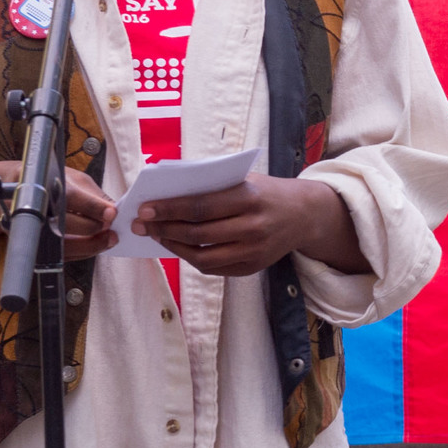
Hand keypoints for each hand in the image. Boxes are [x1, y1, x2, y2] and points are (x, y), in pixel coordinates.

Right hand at [0, 160, 116, 261]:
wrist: (17, 191)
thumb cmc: (51, 182)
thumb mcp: (75, 180)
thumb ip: (94, 195)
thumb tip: (113, 211)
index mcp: (44, 185)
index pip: (70, 198)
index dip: (93, 207)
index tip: (112, 214)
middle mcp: (34, 208)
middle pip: (66, 224)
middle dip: (93, 228)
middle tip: (111, 226)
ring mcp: (31, 229)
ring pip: (62, 246)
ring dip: (91, 245)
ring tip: (108, 239)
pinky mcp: (33, 246)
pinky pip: (61, 255)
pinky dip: (82, 252)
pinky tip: (95, 244)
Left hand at [133, 174, 367, 277]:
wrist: (304, 215)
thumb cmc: (266, 192)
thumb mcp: (244, 180)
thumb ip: (212, 186)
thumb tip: (167, 193)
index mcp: (249, 198)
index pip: (200, 206)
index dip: (169, 209)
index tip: (145, 209)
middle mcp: (253, 227)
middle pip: (198, 233)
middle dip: (164, 229)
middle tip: (142, 224)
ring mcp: (254, 251)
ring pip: (203, 257)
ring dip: (173, 248)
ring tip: (157, 237)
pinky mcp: (253, 267)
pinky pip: (214, 268)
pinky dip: (191, 258)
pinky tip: (178, 247)